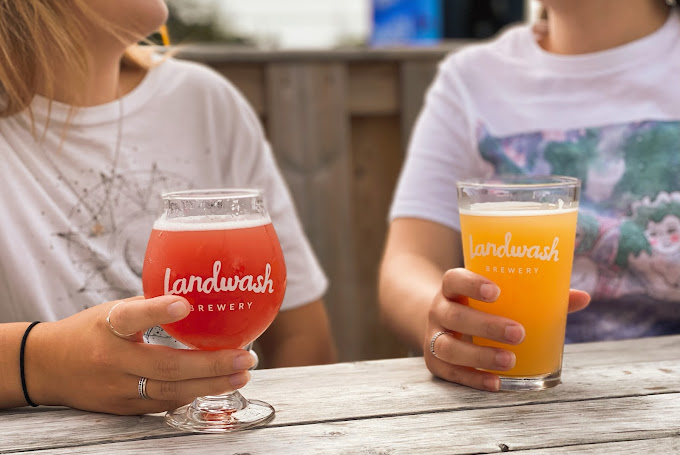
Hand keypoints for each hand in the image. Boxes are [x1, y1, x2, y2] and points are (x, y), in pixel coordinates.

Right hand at [26, 296, 256, 414]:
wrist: (45, 367)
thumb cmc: (87, 332)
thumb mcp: (112, 311)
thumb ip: (149, 308)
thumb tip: (197, 296)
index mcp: (107, 327)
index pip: (131, 318)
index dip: (158, 310)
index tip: (185, 304)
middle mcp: (112, 360)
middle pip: (166, 367)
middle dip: (211, 365)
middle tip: (245, 358)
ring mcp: (118, 389)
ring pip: (169, 392)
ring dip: (211, 385)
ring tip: (241, 375)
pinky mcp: (122, 409)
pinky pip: (163, 403)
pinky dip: (192, 394)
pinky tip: (217, 386)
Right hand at [423, 268, 590, 391]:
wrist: (440, 323)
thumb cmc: (480, 307)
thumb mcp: (499, 296)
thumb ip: (538, 296)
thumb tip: (583, 297)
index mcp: (453, 289)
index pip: (453, 279)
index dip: (471, 284)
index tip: (497, 291)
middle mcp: (439, 310)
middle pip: (454, 315)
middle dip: (486, 325)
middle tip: (519, 332)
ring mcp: (433, 336)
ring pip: (447, 346)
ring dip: (479, 355)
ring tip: (510, 361)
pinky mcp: (435, 361)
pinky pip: (450, 372)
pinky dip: (473, 379)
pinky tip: (496, 384)